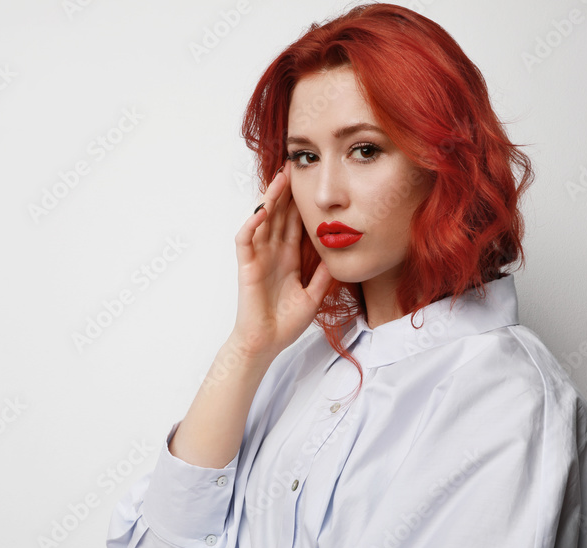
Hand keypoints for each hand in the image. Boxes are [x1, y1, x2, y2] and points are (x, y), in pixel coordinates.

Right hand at [231, 161, 333, 360]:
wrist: (266, 343)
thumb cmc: (285, 323)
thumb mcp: (314, 296)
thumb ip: (324, 277)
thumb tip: (340, 257)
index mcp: (289, 258)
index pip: (296, 223)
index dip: (302, 203)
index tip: (313, 182)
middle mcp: (273, 253)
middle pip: (280, 215)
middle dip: (287, 191)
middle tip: (296, 166)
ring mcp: (259, 258)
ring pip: (263, 221)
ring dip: (270, 199)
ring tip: (279, 178)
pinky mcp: (246, 267)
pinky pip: (246, 240)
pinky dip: (251, 225)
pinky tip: (261, 211)